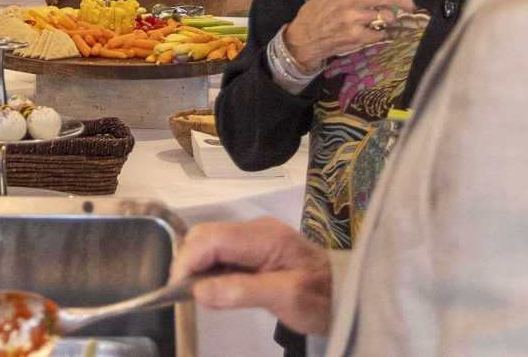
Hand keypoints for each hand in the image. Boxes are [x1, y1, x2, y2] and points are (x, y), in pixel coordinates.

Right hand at [173, 218, 333, 336]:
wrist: (349, 293)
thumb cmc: (321, 298)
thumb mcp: (286, 299)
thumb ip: (242, 291)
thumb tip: (199, 291)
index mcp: (264, 236)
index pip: (211, 238)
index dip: (188, 260)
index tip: (177, 289)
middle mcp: (256, 228)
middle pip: (207, 235)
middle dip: (189, 262)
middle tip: (186, 294)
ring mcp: (256, 236)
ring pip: (211, 242)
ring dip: (198, 266)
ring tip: (199, 293)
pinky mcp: (256, 247)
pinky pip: (222, 251)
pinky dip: (211, 267)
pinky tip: (215, 286)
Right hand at [282, 0, 415, 67]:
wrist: (303, 36)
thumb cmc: (318, 13)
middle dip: (404, 0)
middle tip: (410, 5)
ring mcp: (353, 18)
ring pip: (386, 16)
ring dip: (388, 19)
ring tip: (380, 21)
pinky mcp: (356, 36)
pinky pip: (380, 33)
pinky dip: (379, 33)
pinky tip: (370, 32)